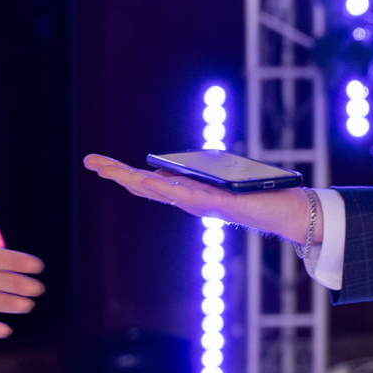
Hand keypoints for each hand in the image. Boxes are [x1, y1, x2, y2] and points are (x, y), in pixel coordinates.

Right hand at [82, 154, 311, 242]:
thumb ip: (203, 171)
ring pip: (159, 192)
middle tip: (90, 162)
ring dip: (133, 180)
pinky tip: (148, 179)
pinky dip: (165, 188)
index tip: (98, 162)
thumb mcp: (223, 175)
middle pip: (145, 187)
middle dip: (116, 174)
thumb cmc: (257, 192)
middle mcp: (188, 200)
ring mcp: (199, 203)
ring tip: (108, 170)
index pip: (148, 182)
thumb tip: (186, 163)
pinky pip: (185, 195)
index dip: (122, 173)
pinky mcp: (215, 203)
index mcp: (187, 192)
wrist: (282, 210)